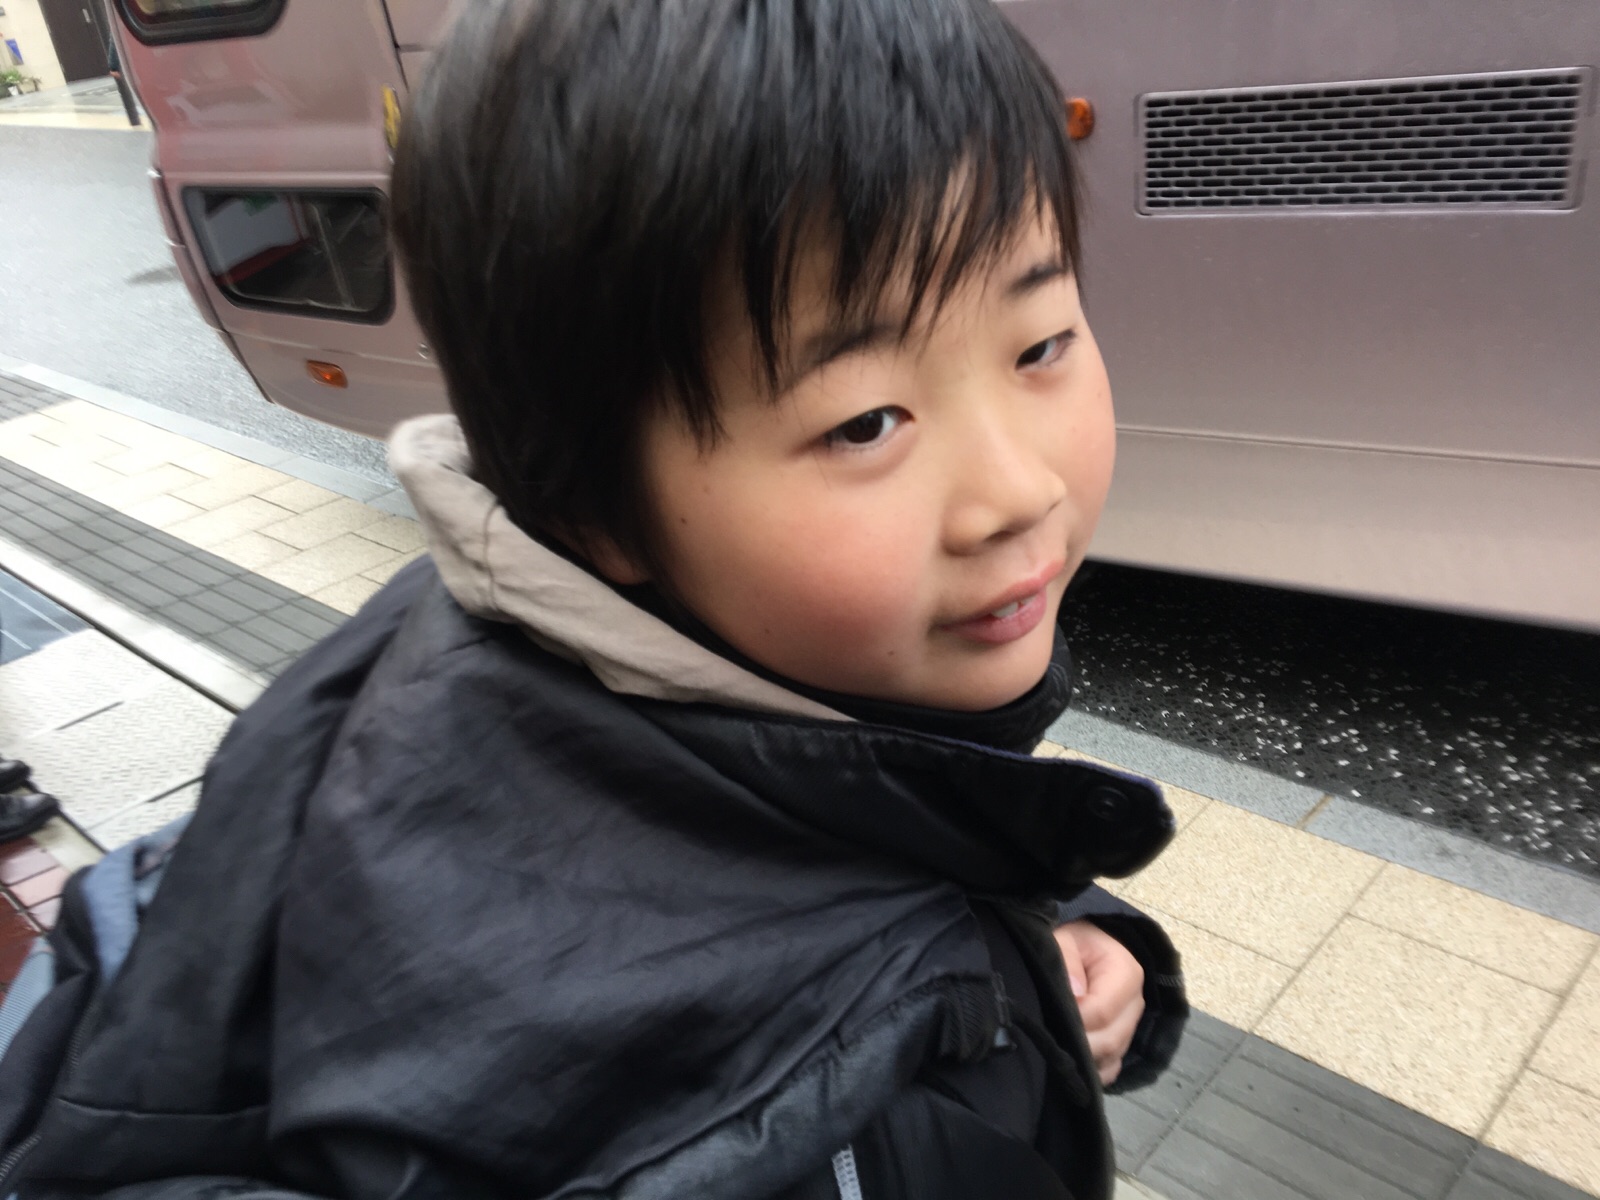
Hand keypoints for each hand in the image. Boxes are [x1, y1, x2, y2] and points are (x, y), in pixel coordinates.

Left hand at [1053, 920, 1144, 1085]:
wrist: (1091, 950)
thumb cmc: (1077, 944)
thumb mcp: (1067, 938)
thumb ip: (1066, 959)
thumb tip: (1074, 993)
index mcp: (1128, 974)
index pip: (1102, 1012)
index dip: (1074, 1020)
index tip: (1049, 1017)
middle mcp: (1136, 1005)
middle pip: (1109, 1040)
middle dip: (1077, 1043)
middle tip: (1047, 1036)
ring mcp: (1131, 1028)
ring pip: (1110, 1058)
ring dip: (1082, 1058)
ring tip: (1056, 1044)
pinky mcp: (1122, 1045)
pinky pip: (1110, 1069)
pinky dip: (1091, 1070)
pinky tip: (1071, 1060)